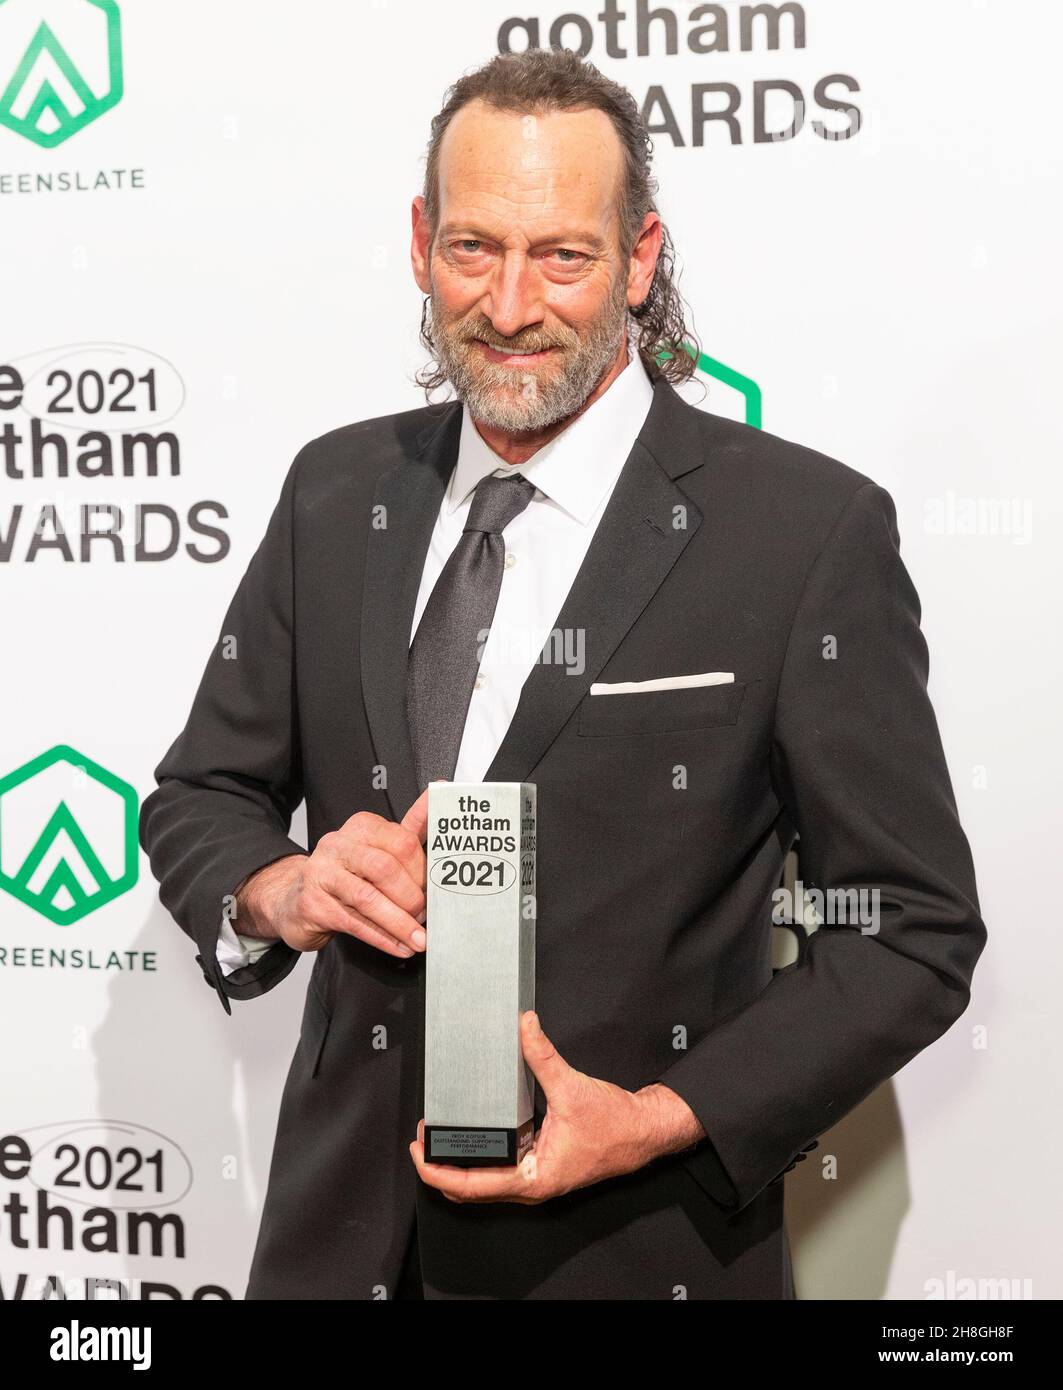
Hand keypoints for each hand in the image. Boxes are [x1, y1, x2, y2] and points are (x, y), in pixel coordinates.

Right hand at [236, 787, 431, 958]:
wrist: (296, 899)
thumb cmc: (346, 874)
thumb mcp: (378, 849)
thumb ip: (411, 827)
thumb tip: (440, 791)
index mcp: (362, 827)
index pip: (402, 842)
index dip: (422, 871)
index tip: (433, 891)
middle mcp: (338, 845)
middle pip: (385, 869)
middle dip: (411, 898)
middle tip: (424, 916)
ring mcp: (321, 874)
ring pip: (368, 898)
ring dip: (399, 923)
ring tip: (418, 939)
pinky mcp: (313, 904)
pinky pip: (354, 922)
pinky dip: (382, 938)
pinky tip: (399, 947)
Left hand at [409, 1011, 704, 1202]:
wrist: (643, 1132)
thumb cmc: (615, 1124)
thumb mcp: (572, 1087)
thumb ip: (543, 1055)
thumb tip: (525, 1025)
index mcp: (532, 1179)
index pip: (470, 1185)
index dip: (436, 1170)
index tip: (417, 1150)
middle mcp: (530, 1185)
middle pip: (471, 1189)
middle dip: (441, 1166)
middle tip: (420, 1138)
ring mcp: (535, 1177)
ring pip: (485, 1181)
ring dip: (459, 1161)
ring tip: (438, 1133)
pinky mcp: (541, 1164)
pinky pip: (501, 1167)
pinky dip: (480, 1154)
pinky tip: (472, 1129)